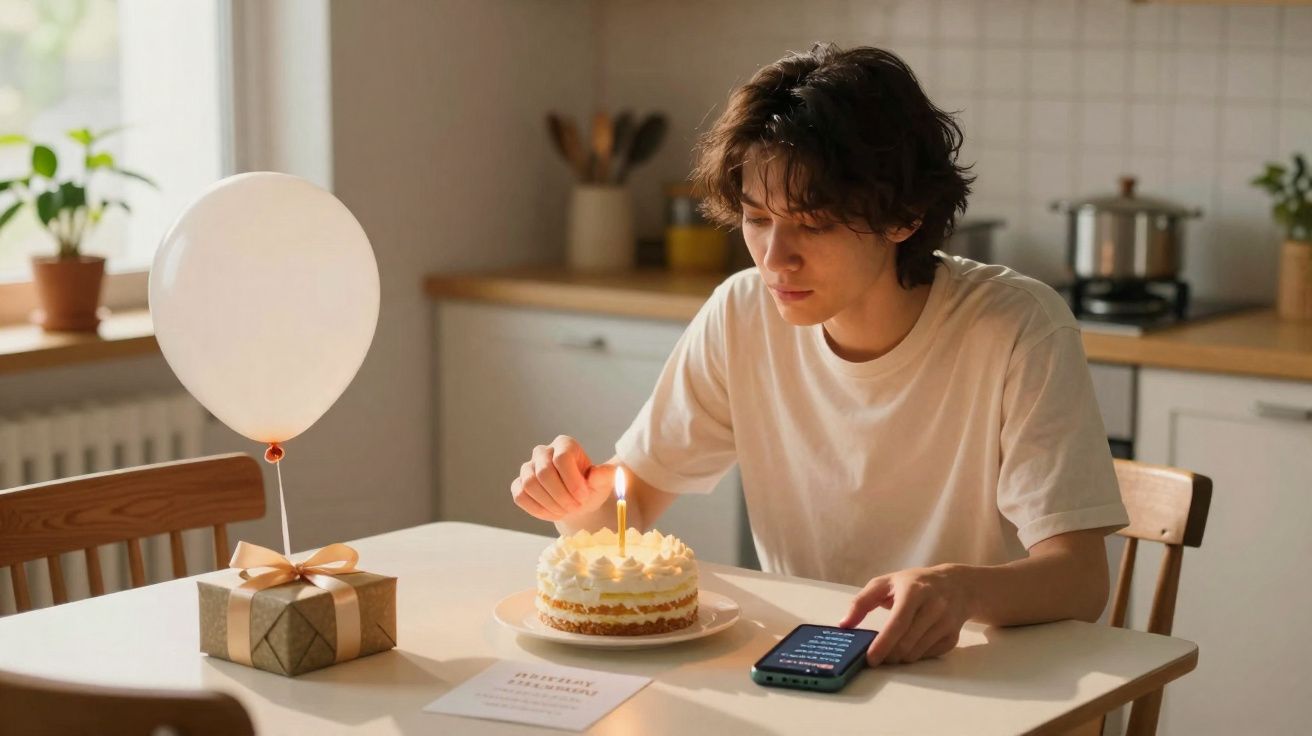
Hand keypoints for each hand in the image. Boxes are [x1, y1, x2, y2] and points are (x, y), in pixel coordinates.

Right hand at [510, 435, 614, 520]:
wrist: (577, 501)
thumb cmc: (590, 487)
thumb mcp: (604, 482)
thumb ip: (605, 476)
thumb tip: (597, 473)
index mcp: (564, 444)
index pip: (561, 458)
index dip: (572, 481)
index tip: (583, 497)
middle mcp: (543, 452)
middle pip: (544, 472)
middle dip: (561, 495)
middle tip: (575, 508)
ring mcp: (528, 467)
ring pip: (530, 484)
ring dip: (550, 503)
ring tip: (566, 510)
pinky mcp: (518, 484)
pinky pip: (520, 496)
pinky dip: (538, 509)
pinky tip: (553, 512)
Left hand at [837, 565, 972, 666]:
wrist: (957, 585)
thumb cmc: (915, 583)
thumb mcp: (886, 582)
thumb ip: (862, 601)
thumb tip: (844, 624)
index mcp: (914, 591)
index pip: (898, 623)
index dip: (883, 644)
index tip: (870, 659)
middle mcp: (934, 606)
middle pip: (906, 643)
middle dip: (887, 655)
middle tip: (876, 657)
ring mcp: (946, 623)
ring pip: (916, 653)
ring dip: (899, 657)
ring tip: (891, 649)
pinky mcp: (953, 637)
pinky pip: (927, 656)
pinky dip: (914, 656)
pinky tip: (910, 643)